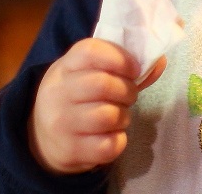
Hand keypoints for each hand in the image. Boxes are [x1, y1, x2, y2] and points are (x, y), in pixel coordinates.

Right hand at [29, 39, 166, 174]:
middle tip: (130, 95)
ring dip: (124, 116)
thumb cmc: (76, 97)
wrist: (42, 135)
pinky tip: (112, 134)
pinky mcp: (70, 150)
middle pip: (103, 84)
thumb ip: (121, 67)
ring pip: (108, 116)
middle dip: (127, 90)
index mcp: (64, 67)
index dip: (119, 58)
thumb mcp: (87, 74)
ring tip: (119, 115)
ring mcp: (61, 123)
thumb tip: (159, 62)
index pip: (90, 52)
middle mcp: (58, 93)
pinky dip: (119, 140)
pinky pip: (109, 145)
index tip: (134, 69)